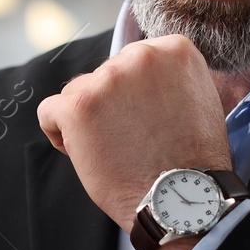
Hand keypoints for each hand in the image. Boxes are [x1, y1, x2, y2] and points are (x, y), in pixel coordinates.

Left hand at [37, 35, 231, 249]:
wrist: (181, 199)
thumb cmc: (192, 160)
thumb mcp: (199, 100)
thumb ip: (170, 78)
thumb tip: (145, 76)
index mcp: (174, 50)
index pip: (133, 60)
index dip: (135, 93)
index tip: (148, 118)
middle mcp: (140, 56)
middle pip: (105, 74)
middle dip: (111, 105)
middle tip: (131, 139)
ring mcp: (107, 79)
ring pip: (77, 91)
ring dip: (87, 120)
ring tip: (112, 150)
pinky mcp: (78, 106)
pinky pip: (49, 111)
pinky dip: (59, 132)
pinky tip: (84, 152)